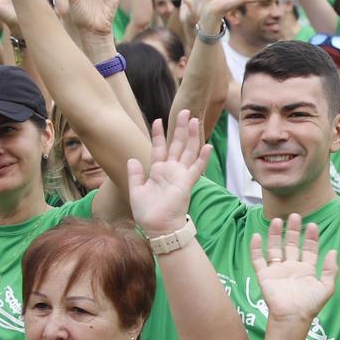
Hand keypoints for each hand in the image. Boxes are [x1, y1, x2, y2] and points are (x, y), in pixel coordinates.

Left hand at [128, 112, 211, 236]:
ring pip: (188, 151)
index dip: (158, 134)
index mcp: (158, 171)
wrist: (157, 228)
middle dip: (180, 128)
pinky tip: (207, 145)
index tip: (157, 120)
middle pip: (177, 144)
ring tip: (195, 120)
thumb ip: (135, 175)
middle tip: (185, 111)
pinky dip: (202, 157)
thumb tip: (132, 159)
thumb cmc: (147, 213)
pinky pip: (197, 168)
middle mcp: (171, 170)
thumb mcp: (136, 191)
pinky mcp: (187, 183)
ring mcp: (180, 175)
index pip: (159, 148)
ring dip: (192, 136)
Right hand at [249, 213, 338, 327]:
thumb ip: (331, 270)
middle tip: (295, 216)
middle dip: (293, 231)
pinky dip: (256, 249)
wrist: (292, 318)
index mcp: (306, 270)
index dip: (310, 238)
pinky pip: (258, 260)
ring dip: (275, 235)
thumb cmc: (310, 305)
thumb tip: (333, 251)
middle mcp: (291, 267)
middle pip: (291, 245)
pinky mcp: (264, 276)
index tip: (312, 225)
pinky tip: (257, 236)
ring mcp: (277, 271)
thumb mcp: (327, 287)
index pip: (308, 249)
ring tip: (277, 221)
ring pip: (274, 248)